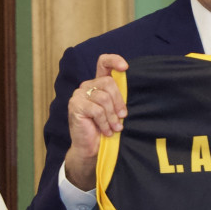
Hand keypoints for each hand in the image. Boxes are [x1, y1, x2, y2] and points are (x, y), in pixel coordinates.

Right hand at [62, 55, 129, 190]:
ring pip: (103, 97)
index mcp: (97, 84)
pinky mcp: (75, 105)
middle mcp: (87, 86)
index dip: (114, 60)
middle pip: (108, 82)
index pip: (103, 62)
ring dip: (112, 116)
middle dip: (119, 101)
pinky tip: (106, 131)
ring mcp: (79, 95)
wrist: (90, 148)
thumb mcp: (115, 111)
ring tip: (115, 128)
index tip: (125, 67)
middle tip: (123, 117)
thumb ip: (118, 98)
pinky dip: (104, 122)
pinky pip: (96, 110)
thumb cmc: (105, 129)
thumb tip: (134, 89)